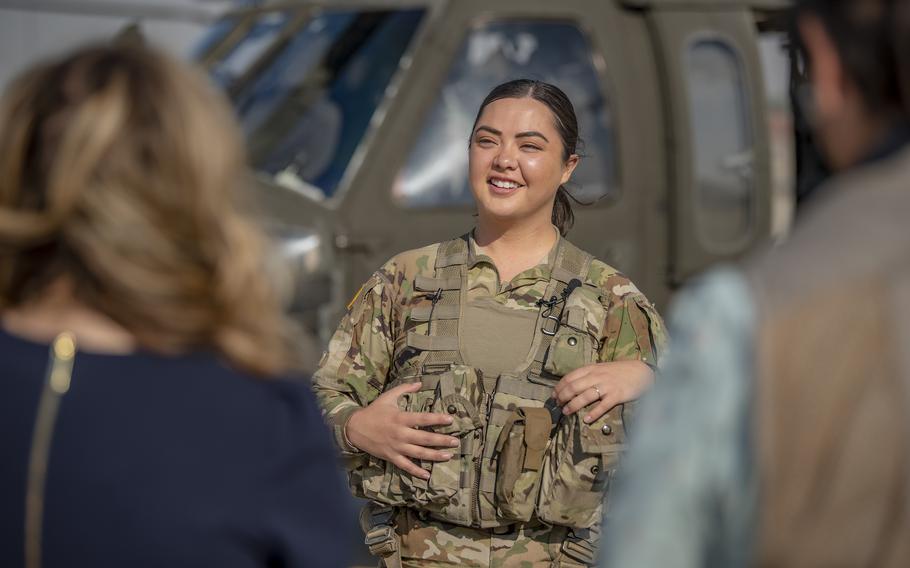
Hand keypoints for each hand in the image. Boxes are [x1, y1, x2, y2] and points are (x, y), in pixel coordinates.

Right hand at [345, 382, 460, 478]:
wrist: (355, 428)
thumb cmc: (374, 411)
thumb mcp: (388, 396)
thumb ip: (404, 389)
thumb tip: (420, 383)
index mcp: (401, 418)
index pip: (423, 418)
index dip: (437, 419)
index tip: (451, 419)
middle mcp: (401, 434)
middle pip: (425, 438)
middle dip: (442, 440)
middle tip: (456, 442)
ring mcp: (396, 447)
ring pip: (419, 454)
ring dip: (434, 456)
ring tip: (448, 456)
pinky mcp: (391, 457)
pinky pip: (406, 466)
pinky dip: (416, 472)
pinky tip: (427, 475)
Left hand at [552, 360, 653, 423]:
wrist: (641, 372)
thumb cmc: (620, 371)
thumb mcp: (601, 368)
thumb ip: (588, 375)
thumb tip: (571, 385)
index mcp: (591, 369)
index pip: (570, 377)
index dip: (559, 387)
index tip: (553, 395)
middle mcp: (597, 376)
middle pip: (574, 387)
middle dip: (562, 397)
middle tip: (557, 405)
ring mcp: (607, 386)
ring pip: (585, 396)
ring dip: (573, 405)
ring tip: (566, 412)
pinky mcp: (616, 396)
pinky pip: (602, 406)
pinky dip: (593, 413)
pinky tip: (586, 420)